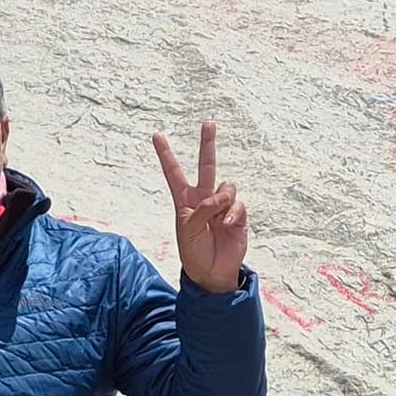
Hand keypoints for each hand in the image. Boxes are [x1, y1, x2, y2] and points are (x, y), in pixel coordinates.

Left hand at [153, 123, 246, 292]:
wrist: (212, 273)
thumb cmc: (194, 253)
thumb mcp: (188, 230)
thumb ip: (202, 210)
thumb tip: (222, 197)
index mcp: (185, 201)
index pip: (174, 173)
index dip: (166, 155)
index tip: (157, 135)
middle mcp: (204, 198)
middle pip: (207, 165)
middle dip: (207, 143)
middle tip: (209, 122)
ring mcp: (222, 206)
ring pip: (226, 187)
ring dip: (221, 202)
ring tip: (217, 221)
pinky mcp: (238, 215)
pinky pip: (238, 204)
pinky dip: (232, 214)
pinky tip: (227, 225)